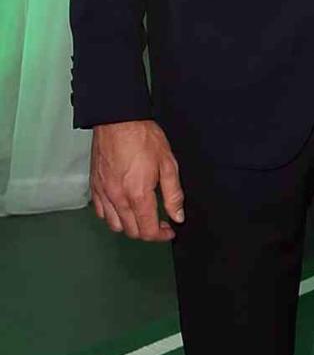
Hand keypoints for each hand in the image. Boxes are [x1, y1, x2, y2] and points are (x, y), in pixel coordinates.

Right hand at [90, 120, 183, 242]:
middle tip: (160, 223)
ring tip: (141, 216)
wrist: (117, 120)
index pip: (148, 230)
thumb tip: (178, 216)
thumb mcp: (168, 164)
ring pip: (115, 225)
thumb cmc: (143, 138)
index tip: (169, 230)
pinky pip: (101, 212)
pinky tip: (122, 207)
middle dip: (148, 232)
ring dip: (130, 226)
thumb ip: (173, 194)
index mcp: (138, 194)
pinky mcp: (95, 186)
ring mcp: (104, 193)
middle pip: (131, 231)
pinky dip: (112, 216)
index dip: (162, 235)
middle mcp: (118, 198)